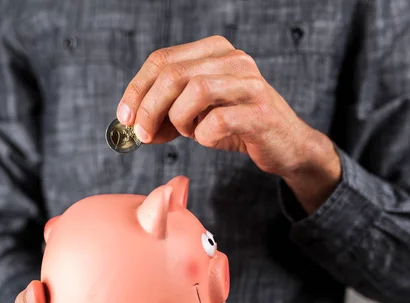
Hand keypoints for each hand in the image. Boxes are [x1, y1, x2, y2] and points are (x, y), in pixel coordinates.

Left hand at [116, 35, 341, 212]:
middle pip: (173, 74)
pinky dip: (203, 136)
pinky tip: (210, 138)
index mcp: (214, 50)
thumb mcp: (196, 114)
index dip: (136, 89)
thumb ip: (166, 112)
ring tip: (188, 132)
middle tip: (143, 136)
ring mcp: (249, 83)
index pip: (162, 60)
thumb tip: (133, 125)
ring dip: (179, 120)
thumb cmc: (237, 125)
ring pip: (194, 91)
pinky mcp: (260, 112)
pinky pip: (216, 122)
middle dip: (149, 109)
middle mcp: (233, 59)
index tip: (125, 118)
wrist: (284, 145)